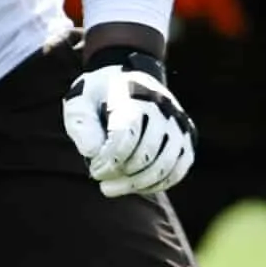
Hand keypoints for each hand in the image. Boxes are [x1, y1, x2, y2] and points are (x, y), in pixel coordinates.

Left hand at [62, 53, 197, 196]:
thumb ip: (81, 126)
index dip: (109, 159)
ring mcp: (178, 122)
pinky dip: (157, 184)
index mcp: (134, 93)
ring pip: (165, 165)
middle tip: (100, 177)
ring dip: (137, 184)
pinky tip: (135, 186)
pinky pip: (178, 169)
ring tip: (111, 187)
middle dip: (120, 173)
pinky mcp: (186, 138)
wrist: (124, 79)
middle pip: (146, 153)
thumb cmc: (97, 96)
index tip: (94, 168)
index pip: (127, 134)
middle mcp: (162, 106)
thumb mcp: (79, 103)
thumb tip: (94, 153)